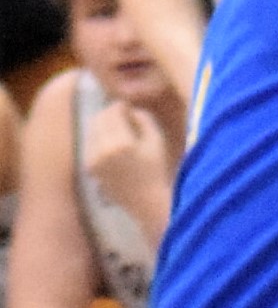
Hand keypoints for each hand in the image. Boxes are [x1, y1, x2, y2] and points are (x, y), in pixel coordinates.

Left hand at [83, 102, 171, 238]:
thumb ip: (143, 119)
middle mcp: (102, 149)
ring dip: (103, 125)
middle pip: (98, 119)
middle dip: (109, 114)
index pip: (112, 112)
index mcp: (121, 142)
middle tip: (122, 115)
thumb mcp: (156, 141)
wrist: (145, 201)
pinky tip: (113, 144)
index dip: (120, 106)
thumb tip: (129, 109)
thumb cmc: (157, 171)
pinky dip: (99, 138)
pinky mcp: (89, 166)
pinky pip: (90, 143)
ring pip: (92, 130)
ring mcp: (93, 159)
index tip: (128, 107)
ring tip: (118, 129)